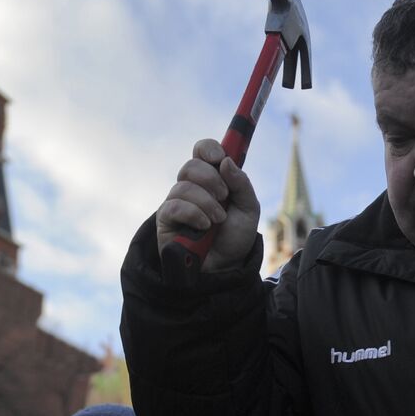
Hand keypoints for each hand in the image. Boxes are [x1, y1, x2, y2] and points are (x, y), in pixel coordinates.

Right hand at [154, 139, 260, 272]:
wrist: (226, 266)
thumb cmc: (235, 236)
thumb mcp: (248, 209)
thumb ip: (241, 184)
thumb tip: (225, 161)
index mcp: (211, 178)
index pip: (201, 150)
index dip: (208, 149)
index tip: (219, 158)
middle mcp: (191, 187)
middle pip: (190, 166)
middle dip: (210, 179)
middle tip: (224, 196)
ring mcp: (177, 203)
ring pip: (183, 187)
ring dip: (206, 202)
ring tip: (217, 220)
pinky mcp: (166, 220)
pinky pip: (174, 206)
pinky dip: (193, 213)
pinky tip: (204, 227)